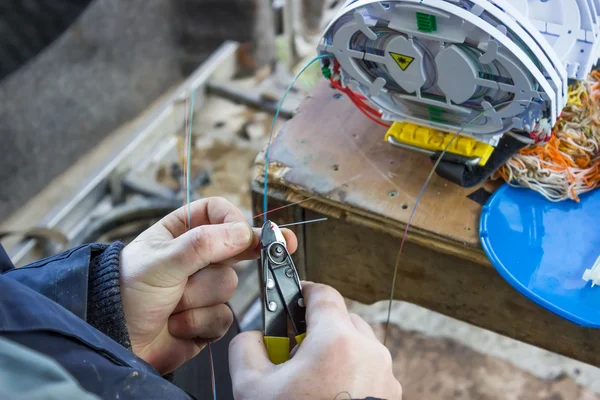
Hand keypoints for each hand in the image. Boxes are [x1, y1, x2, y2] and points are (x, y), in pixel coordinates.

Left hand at [119, 197, 296, 373]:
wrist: (112, 340)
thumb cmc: (127, 291)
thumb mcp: (162, 261)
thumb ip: (204, 244)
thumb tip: (245, 233)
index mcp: (182, 231)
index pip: (219, 212)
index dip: (234, 221)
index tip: (244, 236)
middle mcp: (197, 257)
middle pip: (232, 252)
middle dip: (206, 272)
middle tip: (182, 279)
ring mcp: (204, 288)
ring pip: (228, 286)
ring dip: (196, 300)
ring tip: (169, 305)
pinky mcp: (207, 319)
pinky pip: (224, 317)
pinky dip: (199, 323)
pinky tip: (176, 325)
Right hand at [229, 282, 401, 399]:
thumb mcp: (253, 386)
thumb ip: (246, 347)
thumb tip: (253, 338)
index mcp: (337, 339)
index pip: (322, 293)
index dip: (302, 291)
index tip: (291, 295)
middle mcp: (368, 351)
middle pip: (341, 317)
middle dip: (316, 326)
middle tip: (293, 346)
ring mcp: (383, 374)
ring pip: (357, 343)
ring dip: (335, 348)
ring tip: (310, 375)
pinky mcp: (389, 395)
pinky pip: (367, 368)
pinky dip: (349, 370)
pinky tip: (328, 391)